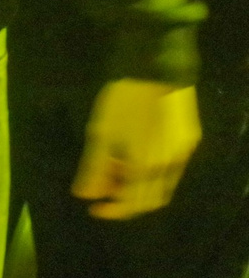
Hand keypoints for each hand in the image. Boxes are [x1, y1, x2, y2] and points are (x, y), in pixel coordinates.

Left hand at [74, 78, 199, 218]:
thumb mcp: (100, 132)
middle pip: (150, 198)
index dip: (113, 210)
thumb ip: (93, 168)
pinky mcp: (190, 140)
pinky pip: (171, 167)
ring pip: (163, 184)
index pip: (133, 203)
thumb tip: (85, 195)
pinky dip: (151, 171)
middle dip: (125, 198)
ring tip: (113, 168)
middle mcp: (171, 165)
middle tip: (102, 188)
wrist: (154, 67)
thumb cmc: (121, 99)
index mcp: (147, 166)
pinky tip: (132, 155)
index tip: (94, 207)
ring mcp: (184, 153)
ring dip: (138, 185)